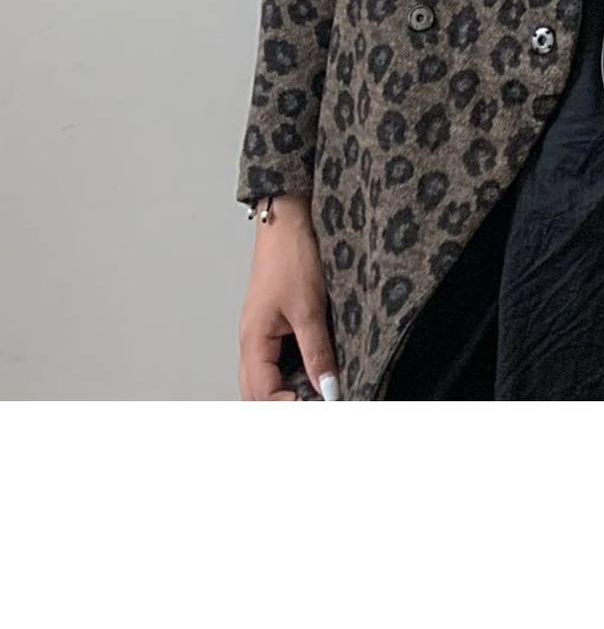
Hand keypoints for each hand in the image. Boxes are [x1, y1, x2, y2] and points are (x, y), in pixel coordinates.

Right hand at [238, 195, 338, 399]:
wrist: (288, 221)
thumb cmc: (290, 257)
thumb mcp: (310, 309)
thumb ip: (317, 352)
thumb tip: (327, 389)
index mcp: (252, 341)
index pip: (262, 393)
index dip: (287, 407)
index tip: (319, 407)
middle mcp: (251, 341)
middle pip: (257, 391)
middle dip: (281, 404)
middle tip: (316, 406)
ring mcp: (261, 333)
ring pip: (266, 377)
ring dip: (287, 390)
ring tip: (318, 394)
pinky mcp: (274, 323)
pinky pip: (277, 359)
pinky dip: (292, 371)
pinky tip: (314, 371)